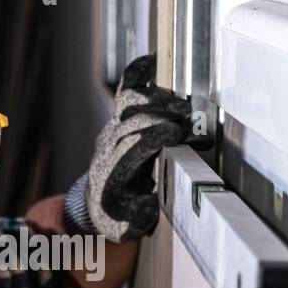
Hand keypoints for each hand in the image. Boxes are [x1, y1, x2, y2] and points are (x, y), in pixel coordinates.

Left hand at [63, 54, 204, 243]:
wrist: (99, 202)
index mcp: (111, 173)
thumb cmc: (118, 214)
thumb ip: (137, 219)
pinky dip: (140, 72)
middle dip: (160, 117)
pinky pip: (127, 89)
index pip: (129, 147)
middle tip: (188, 121)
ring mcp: (113, 127)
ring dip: (157, 100)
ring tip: (183, 106)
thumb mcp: (126, 227)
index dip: (152, 136)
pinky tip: (155, 60)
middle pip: (131, 121)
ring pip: (128, 102)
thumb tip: (151, 205)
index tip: (176, 133)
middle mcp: (109, 145)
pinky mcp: (120, 117)